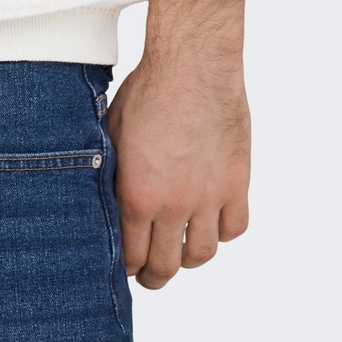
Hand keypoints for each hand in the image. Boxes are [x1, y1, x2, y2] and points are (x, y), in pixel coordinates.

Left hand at [104, 53, 250, 289]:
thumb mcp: (112, 133)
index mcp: (137, 193)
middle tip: (150, 275)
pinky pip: (234, 228)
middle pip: (166, 266)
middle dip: (154, 276)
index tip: (124, 266)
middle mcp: (174, 203)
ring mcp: (209, 196)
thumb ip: (111, 174)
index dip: (125, 267)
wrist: (193, 64)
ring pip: (202, 253)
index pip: (130, 255)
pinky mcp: (237, 182)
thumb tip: (104, 202)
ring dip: (188, 257)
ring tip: (180, 250)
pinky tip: (211, 220)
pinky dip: (223, 230)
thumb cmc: (147, 91)